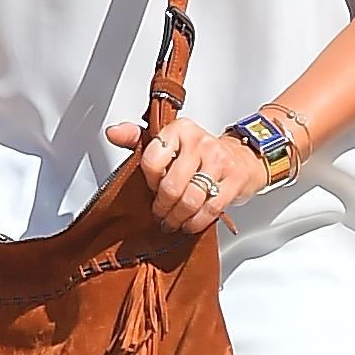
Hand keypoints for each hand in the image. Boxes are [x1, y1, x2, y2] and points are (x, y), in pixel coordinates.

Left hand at [106, 119, 265, 236]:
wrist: (241, 156)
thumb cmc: (199, 152)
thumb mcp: (168, 140)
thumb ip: (137, 138)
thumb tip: (112, 133)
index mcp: (180, 130)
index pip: (152, 161)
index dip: (149, 181)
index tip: (152, 187)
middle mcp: (201, 142)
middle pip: (171, 186)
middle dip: (162, 207)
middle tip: (159, 214)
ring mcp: (220, 161)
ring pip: (190, 200)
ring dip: (177, 218)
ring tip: (172, 222)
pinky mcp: (235, 180)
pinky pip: (211, 209)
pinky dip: (196, 222)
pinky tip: (190, 224)